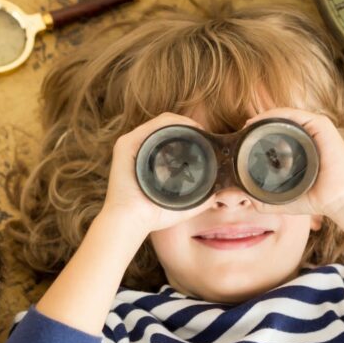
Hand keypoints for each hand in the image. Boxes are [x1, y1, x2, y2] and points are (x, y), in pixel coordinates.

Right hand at [101, 112, 215, 232]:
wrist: (130, 221)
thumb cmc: (152, 215)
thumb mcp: (182, 205)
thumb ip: (200, 198)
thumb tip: (218, 192)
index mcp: (147, 158)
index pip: (170, 136)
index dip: (189, 133)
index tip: (207, 140)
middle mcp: (138, 148)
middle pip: (166, 127)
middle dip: (188, 126)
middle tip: (205, 134)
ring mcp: (131, 144)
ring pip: (161, 123)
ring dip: (183, 122)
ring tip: (199, 129)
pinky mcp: (125, 145)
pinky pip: (152, 126)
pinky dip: (171, 122)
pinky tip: (186, 127)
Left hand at [242, 107, 343, 218]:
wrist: (337, 200)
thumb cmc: (315, 199)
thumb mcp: (282, 200)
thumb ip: (262, 200)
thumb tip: (242, 195)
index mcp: (301, 147)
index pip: (277, 133)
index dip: (258, 133)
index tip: (241, 139)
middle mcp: (308, 135)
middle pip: (279, 122)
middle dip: (259, 124)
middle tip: (242, 132)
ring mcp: (315, 129)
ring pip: (285, 116)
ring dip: (264, 117)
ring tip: (248, 125)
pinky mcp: (322, 125)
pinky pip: (295, 114)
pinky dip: (276, 115)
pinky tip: (261, 121)